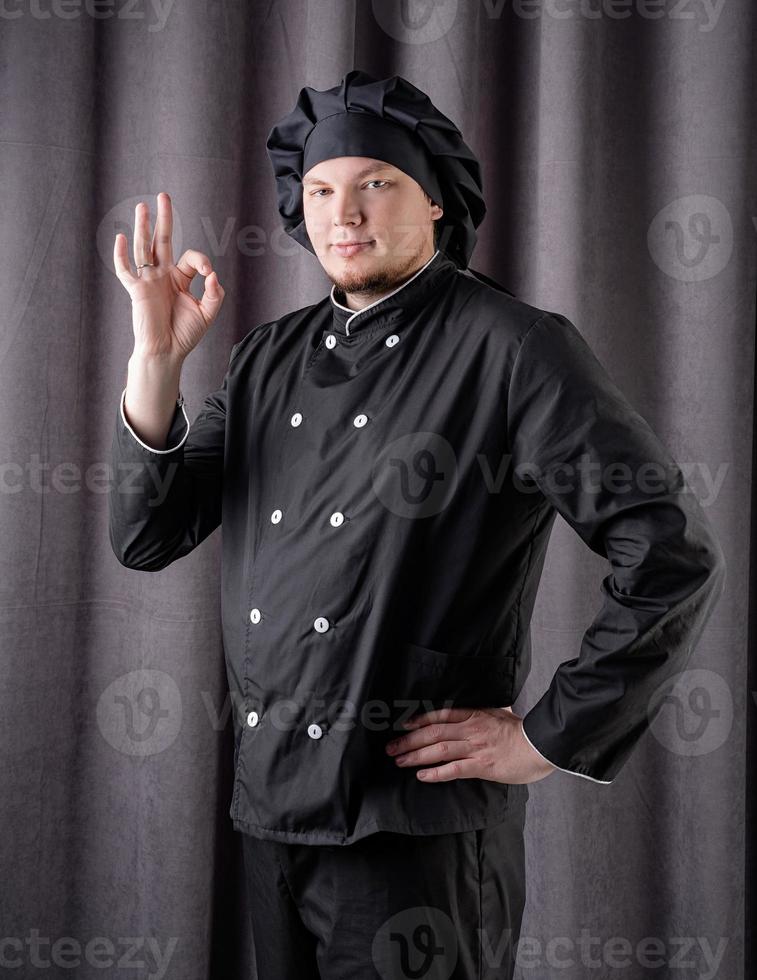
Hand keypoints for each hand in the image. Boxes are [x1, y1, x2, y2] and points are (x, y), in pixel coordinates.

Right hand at [113, 191, 224, 362]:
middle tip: (164, 195)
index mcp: (179, 278)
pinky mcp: (137, 290)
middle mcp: (162, 274)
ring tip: (142, 207)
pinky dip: (121, 256)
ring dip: (143, 228)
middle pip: (162, 240)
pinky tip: (121, 238)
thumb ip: (215, 294)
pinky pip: (126, 270)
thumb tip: (213, 275)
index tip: (210, 275)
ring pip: (144, 248)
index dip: (202, 261)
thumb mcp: (207, 313)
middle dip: (164, 218)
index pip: (191, 258)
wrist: (167, 352)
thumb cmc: (184, 334)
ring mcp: (148, 280)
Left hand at [384, 706, 556, 784]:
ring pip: (439, 750)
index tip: (404, 725)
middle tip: (391, 747)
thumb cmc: (522, 732)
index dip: (419, 719)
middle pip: (433, 733)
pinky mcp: (482, 766)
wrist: (540, 745)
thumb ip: (486, 712)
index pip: (440, 715)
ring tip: (400, 761)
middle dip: (409, 740)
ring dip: (416, 756)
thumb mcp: (501, 713)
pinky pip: (454, 769)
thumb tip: (480, 707)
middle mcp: (471, 729)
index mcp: (475, 715)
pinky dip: (436, 773)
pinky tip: (422, 776)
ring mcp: (475, 748)